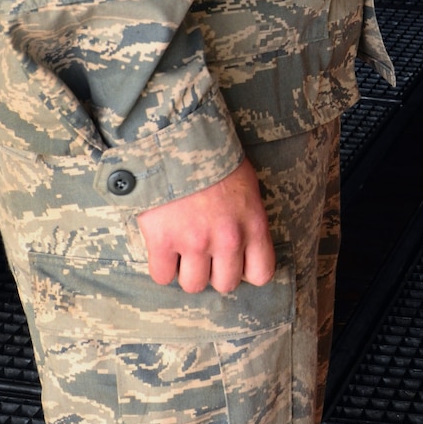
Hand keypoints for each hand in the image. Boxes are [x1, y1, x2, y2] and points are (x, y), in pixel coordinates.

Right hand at [136, 159, 274, 294]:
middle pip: (225, 284)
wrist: (177, 138)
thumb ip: (248, 220)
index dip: (246, 270)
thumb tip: (244, 248)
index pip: (261, 274)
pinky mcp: (162, 240)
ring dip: (187, 271)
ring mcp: (194, 242)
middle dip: (215, 272)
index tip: (235, 261)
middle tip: (205, 253)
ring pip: (193, 285)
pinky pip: (162, 276)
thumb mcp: (247, 187)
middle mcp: (227, 239)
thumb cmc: (215, 158)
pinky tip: (163, 248)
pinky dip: (161, 267)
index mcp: (253, 225)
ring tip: (182, 250)